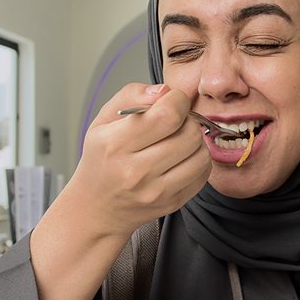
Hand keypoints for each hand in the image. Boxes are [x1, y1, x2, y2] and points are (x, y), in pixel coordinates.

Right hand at [69, 83, 211, 239]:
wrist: (97, 208)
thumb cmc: (101, 160)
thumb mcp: (103, 120)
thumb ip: (132, 95)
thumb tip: (164, 91)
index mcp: (116, 144)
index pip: (168, 115)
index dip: (178, 100)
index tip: (173, 100)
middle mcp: (136, 171)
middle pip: (189, 134)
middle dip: (188, 120)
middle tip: (176, 121)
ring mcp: (156, 191)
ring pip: (200, 154)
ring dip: (195, 140)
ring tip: (179, 139)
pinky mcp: (172, 203)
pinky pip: (203, 174)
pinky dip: (198, 160)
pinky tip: (182, 157)